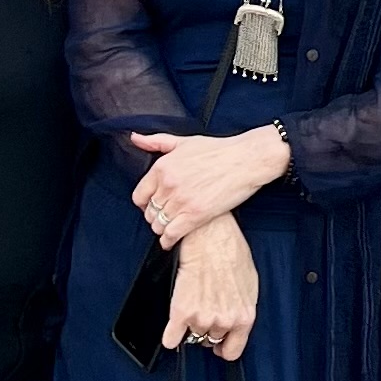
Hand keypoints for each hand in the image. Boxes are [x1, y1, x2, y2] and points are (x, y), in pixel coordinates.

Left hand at [130, 127, 290, 248]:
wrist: (246, 159)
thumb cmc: (218, 150)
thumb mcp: (184, 141)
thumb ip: (156, 141)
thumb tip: (134, 138)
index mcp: (162, 168)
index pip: (139, 196)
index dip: (144, 203)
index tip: (151, 205)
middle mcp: (168, 185)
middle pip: (149, 212)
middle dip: (154, 216)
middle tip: (164, 216)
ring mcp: (181, 201)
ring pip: (158, 225)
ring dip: (162, 229)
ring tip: (169, 227)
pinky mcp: (196, 215)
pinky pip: (171, 235)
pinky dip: (168, 241)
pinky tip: (171, 241)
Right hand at [164, 215, 257, 361]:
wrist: (210, 238)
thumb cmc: (231, 253)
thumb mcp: (250, 284)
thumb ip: (243, 308)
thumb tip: (238, 320)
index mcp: (243, 317)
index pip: (233, 351)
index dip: (225, 348)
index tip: (220, 345)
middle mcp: (223, 321)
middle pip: (210, 340)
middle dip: (209, 327)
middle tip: (207, 309)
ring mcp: (201, 319)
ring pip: (192, 336)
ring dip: (192, 325)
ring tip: (195, 303)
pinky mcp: (180, 312)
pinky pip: (170, 340)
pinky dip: (170, 336)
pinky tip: (174, 328)